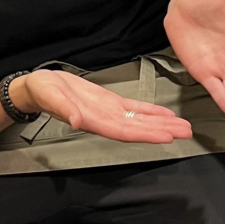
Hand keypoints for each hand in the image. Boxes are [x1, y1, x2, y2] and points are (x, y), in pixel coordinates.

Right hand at [19, 70, 192, 144]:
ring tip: (182, 126)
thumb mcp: (50, 97)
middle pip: (138, 128)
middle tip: (186, 132)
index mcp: (93, 121)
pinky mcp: (109, 102)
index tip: (166, 137)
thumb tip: (77, 121)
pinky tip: (165, 114)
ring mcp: (109, 111)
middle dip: (162, 130)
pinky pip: (133, 108)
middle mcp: (105, 119)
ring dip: (161, 123)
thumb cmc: (42, 92)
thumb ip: (64, 110)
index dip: (146, 134)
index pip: (124, 131)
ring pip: (140, 120)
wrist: (39, 87)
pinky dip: (150, 111)